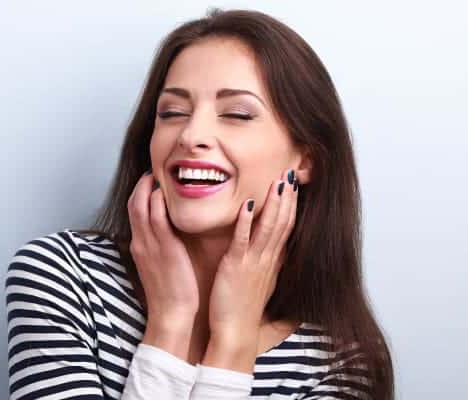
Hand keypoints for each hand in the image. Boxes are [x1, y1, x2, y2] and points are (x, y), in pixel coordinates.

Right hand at [127, 171, 199, 333]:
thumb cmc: (170, 294)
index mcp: (139, 247)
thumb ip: (159, 248)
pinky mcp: (163, 248)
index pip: (134, 212)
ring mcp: (150, 244)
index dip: (139, 193)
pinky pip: (157, 217)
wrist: (171, 314)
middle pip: (133, 204)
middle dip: (140, 184)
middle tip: (152, 172)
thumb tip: (166, 235)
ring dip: (148, 187)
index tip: (149, 182)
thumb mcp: (159, 267)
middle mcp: (140, 242)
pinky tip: (164, 192)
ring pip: (141, 206)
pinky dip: (158, 201)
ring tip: (159, 175)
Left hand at [207, 168, 298, 338]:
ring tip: (278, 181)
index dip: (291, 206)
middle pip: (282, 223)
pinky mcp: (236, 266)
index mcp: (272, 262)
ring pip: (268, 227)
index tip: (294, 185)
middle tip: (291, 173)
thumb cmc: (242, 309)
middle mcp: (266, 259)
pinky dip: (246, 220)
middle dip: (287, 198)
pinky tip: (247, 203)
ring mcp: (253, 262)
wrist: (235, 333)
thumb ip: (266, 264)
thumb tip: (274, 252)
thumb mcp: (261, 283)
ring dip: (273, 203)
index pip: (286, 228)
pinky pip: (242, 239)